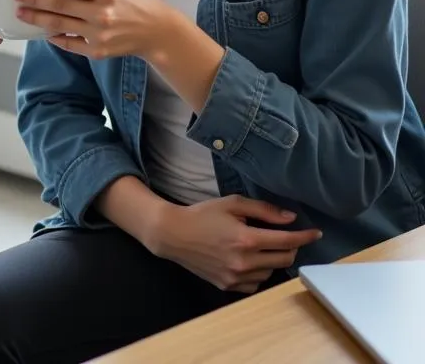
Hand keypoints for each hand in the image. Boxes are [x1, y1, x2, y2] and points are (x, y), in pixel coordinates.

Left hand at [13, 0, 181, 61]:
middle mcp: (102, 14)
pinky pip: (69, 44)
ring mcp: (98, 35)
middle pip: (61, 6)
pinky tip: (41, 32)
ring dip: (37, 19)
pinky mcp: (97, 51)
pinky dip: (54, 38)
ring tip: (20, 12)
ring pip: (60, 26)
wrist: (156, 31)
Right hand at [149, 195, 322, 293]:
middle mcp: (244, 262)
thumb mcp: (231, 204)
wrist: (174, 234)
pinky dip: (259, 272)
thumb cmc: (203, 214)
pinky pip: (256, 283)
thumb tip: (290, 219)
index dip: (305, 236)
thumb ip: (263, 210)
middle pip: (284, 259)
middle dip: (291, 247)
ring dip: (273, 259)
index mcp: (246, 239)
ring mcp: (236, 277)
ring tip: (260, 247)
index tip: (317, 233)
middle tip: (286, 238)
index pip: (286, 241)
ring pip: (271, 272)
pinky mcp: (229, 287)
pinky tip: (249, 260)